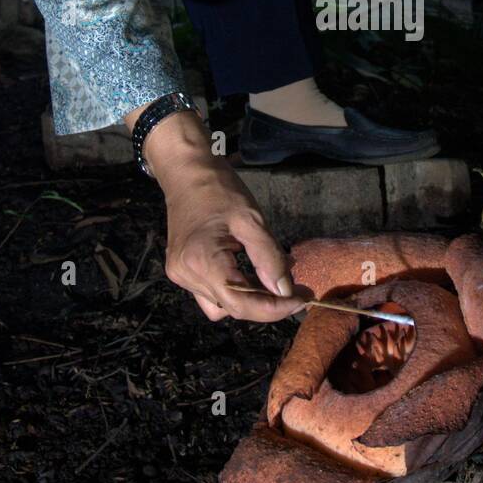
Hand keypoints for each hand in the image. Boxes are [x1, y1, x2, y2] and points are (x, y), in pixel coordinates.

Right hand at [130, 109, 305, 322]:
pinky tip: (250, 276)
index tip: (302, 301)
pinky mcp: (181, 271)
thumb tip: (285, 292)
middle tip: (297, 294)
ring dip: (250, 301)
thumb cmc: (219, 189)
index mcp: (201, 261)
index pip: (240, 303)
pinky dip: (234, 291)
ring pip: (222, 306)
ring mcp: (180, 275)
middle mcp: (186, 275)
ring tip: (275, 284)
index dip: (273, 310)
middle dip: (267, 306)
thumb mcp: (251, 220)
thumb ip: (269, 258)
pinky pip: (211, 294)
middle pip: (232, 308)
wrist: (186, 172)